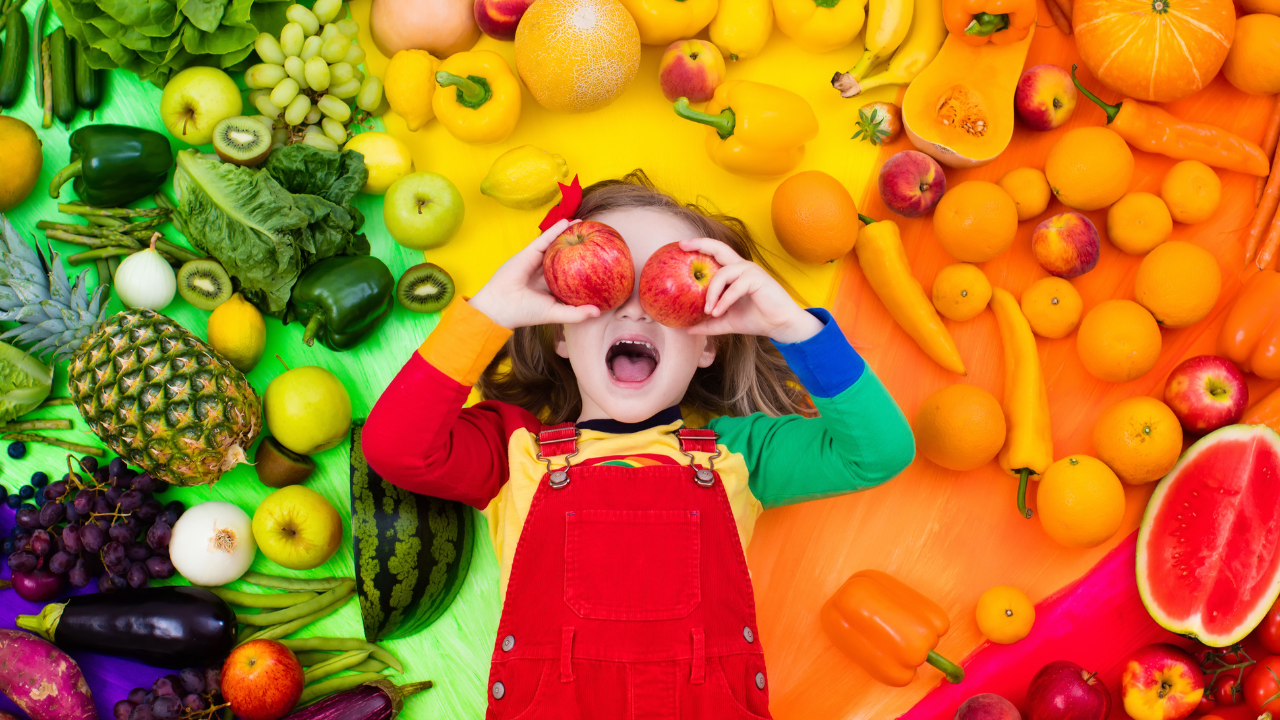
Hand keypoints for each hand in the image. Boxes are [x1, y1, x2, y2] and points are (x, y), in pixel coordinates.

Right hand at [468, 220, 600, 329]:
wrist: (501, 306)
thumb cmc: (526, 312)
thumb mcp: (555, 313)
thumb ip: (576, 314)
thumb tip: (599, 312)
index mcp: (550, 287)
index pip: (569, 275)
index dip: (583, 268)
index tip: (599, 261)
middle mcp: (544, 273)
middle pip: (563, 257)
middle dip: (577, 248)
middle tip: (594, 239)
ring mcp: (536, 262)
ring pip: (554, 245)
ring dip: (568, 234)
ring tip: (584, 224)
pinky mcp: (529, 253)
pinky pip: (544, 239)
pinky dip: (555, 230)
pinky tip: (568, 222)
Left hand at [680, 238, 823, 343]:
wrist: (781, 325)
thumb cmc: (756, 319)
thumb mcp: (726, 322)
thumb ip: (708, 324)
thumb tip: (687, 330)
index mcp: (735, 272)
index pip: (716, 253)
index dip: (700, 246)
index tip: (681, 245)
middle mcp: (742, 267)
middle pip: (720, 247)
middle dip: (701, 244)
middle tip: (683, 246)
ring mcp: (750, 271)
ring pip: (723, 273)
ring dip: (712, 292)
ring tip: (708, 310)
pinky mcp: (758, 279)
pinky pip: (735, 287)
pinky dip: (724, 300)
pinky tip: (717, 313)